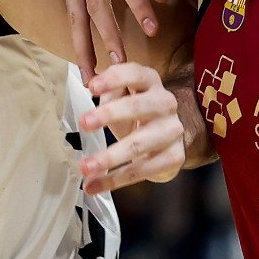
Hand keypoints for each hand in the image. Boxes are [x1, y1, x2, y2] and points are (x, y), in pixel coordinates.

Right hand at [59, 0, 173, 82]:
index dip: (137, 5)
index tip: (152, 30)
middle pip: (95, 3)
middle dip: (107, 36)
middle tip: (120, 64)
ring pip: (75, 13)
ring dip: (82, 47)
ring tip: (91, 78)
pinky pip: (70, 11)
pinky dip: (75, 36)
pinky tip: (82, 59)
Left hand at [77, 62, 183, 193]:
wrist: (165, 141)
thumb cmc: (136, 115)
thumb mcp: (122, 99)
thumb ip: (109, 93)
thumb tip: (95, 92)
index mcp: (150, 82)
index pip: (134, 74)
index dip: (114, 79)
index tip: (92, 87)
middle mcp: (165, 103)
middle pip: (138, 106)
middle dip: (109, 114)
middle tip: (84, 123)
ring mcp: (172, 130)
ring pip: (139, 143)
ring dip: (109, 157)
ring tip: (86, 167)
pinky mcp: (174, 156)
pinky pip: (142, 169)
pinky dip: (116, 179)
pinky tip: (95, 185)